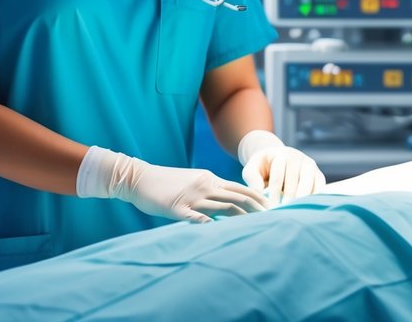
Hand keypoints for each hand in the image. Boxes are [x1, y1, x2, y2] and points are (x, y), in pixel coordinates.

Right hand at [79, 147, 266, 222]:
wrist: (139, 178)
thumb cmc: (166, 183)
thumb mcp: (193, 181)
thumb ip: (211, 190)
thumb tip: (230, 202)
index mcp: (209, 179)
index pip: (241, 188)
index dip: (258, 198)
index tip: (272, 208)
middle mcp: (204, 185)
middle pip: (237, 197)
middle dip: (257, 209)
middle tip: (273, 220)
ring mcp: (191, 197)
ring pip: (222, 207)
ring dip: (241, 218)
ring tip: (256, 229)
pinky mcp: (177, 208)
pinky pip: (196, 218)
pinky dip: (210, 225)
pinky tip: (221, 232)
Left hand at [238, 130, 326, 204]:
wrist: (276, 158)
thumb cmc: (262, 168)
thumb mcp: (252, 169)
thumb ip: (252, 180)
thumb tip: (260, 196)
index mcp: (280, 154)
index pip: (278, 176)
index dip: (275, 193)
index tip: (271, 208)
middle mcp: (297, 157)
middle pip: (294, 179)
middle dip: (289, 197)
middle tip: (284, 212)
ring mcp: (309, 164)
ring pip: (309, 182)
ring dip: (302, 198)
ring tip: (296, 212)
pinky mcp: (317, 173)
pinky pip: (320, 185)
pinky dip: (316, 196)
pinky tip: (309, 208)